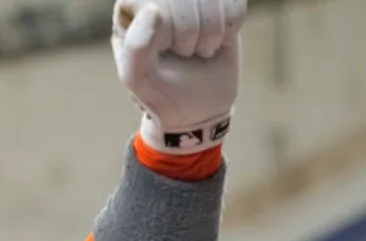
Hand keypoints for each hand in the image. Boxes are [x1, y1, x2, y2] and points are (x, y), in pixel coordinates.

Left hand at [112, 0, 246, 153]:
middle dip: (190, 30)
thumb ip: (135, 47)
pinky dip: (230, 28)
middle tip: (184, 52)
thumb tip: (153, 10)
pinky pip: (235, 1)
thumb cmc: (160, 91)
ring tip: (198, 50)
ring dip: (211, 32)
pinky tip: (215, 41)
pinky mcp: (219, 1)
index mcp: (130, 9)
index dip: (166, 26)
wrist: (196, 105)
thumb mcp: (137, 77)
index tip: (165, 49)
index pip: (152, 0)